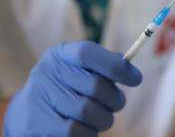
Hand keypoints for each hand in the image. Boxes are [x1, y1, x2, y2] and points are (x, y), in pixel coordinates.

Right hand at [4, 41, 141, 135]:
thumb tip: (130, 70)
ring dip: (104, 118)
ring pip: (88, 111)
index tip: (136, 79)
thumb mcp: (81, 69)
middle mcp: (47, 71)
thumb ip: (103, 65)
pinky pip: (77, 132)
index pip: (88, 53)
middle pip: (95, 85)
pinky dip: (89, 133)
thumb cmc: (67, 88)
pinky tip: (86, 128)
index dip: (116, 66)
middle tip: (117, 103)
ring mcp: (39, 97)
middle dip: (115, 98)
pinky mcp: (37, 125)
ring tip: (101, 117)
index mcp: (62, 54)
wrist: (29, 113)